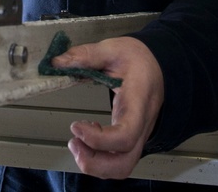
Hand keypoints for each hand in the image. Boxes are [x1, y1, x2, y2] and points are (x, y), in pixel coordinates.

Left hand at [52, 37, 163, 178]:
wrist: (159, 66)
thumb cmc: (139, 60)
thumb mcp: (113, 49)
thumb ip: (86, 55)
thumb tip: (58, 62)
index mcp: (138, 102)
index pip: (126, 135)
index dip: (98, 140)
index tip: (76, 126)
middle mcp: (141, 125)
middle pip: (124, 164)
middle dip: (93, 163)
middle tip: (73, 142)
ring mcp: (137, 135)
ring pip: (121, 168)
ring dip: (94, 163)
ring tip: (76, 142)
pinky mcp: (130, 138)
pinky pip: (117, 160)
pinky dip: (98, 157)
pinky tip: (87, 136)